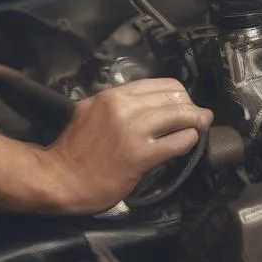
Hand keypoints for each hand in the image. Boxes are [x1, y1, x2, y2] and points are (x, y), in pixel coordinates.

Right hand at [40, 78, 213, 213]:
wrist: (59, 178)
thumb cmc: (73, 149)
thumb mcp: (91, 112)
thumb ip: (117, 105)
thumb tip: (146, 104)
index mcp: (113, 95)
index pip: (159, 83)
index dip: (178, 93)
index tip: (184, 103)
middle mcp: (124, 107)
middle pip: (173, 95)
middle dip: (191, 105)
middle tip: (199, 115)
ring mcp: (133, 130)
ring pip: (179, 114)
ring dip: (196, 120)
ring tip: (202, 125)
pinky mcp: (140, 155)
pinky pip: (177, 141)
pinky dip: (189, 140)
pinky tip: (190, 143)